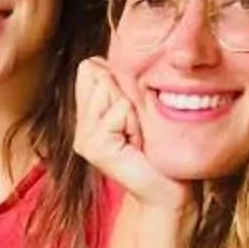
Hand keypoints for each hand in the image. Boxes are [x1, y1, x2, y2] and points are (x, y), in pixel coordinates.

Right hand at [73, 57, 183, 212]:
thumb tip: (110, 56)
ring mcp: (83, 136)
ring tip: (138, 135)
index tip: (133, 110)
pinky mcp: (93, 146)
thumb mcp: (140, 108)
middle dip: (126, 92)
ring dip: (132, 109)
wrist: (168, 190)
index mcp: (88, 111)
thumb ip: (122, 84)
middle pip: (96, 72)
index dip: (118, 78)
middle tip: (137, 126)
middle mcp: (80, 123)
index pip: (90, 66)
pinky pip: (118, 110)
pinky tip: (138, 145)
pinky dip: (135, 123)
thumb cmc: (161, 149)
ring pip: (107, 88)